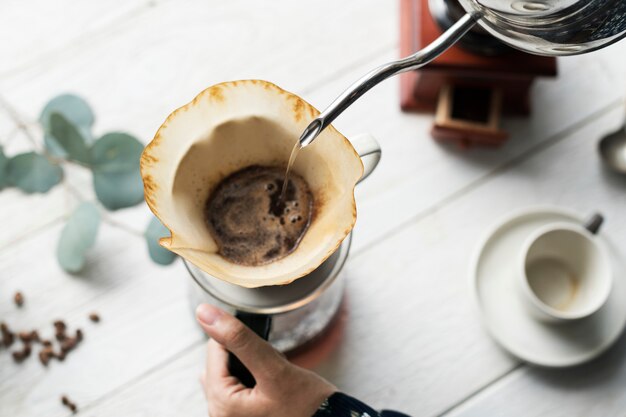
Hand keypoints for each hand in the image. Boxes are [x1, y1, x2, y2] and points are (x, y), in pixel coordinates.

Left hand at [196, 304, 336, 416]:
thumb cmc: (307, 406)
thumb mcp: (274, 368)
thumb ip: (239, 340)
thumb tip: (204, 313)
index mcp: (220, 405)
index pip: (214, 351)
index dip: (241, 342)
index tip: (265, 354)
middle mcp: (218, 415)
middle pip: (220, 364)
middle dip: (245, 357)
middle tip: (272, 371)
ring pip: (229, 373)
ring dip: (249, 368)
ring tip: (273, 381)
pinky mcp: (241, 416)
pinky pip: (236, 387)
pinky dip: (252, 379)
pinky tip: (270, 388)